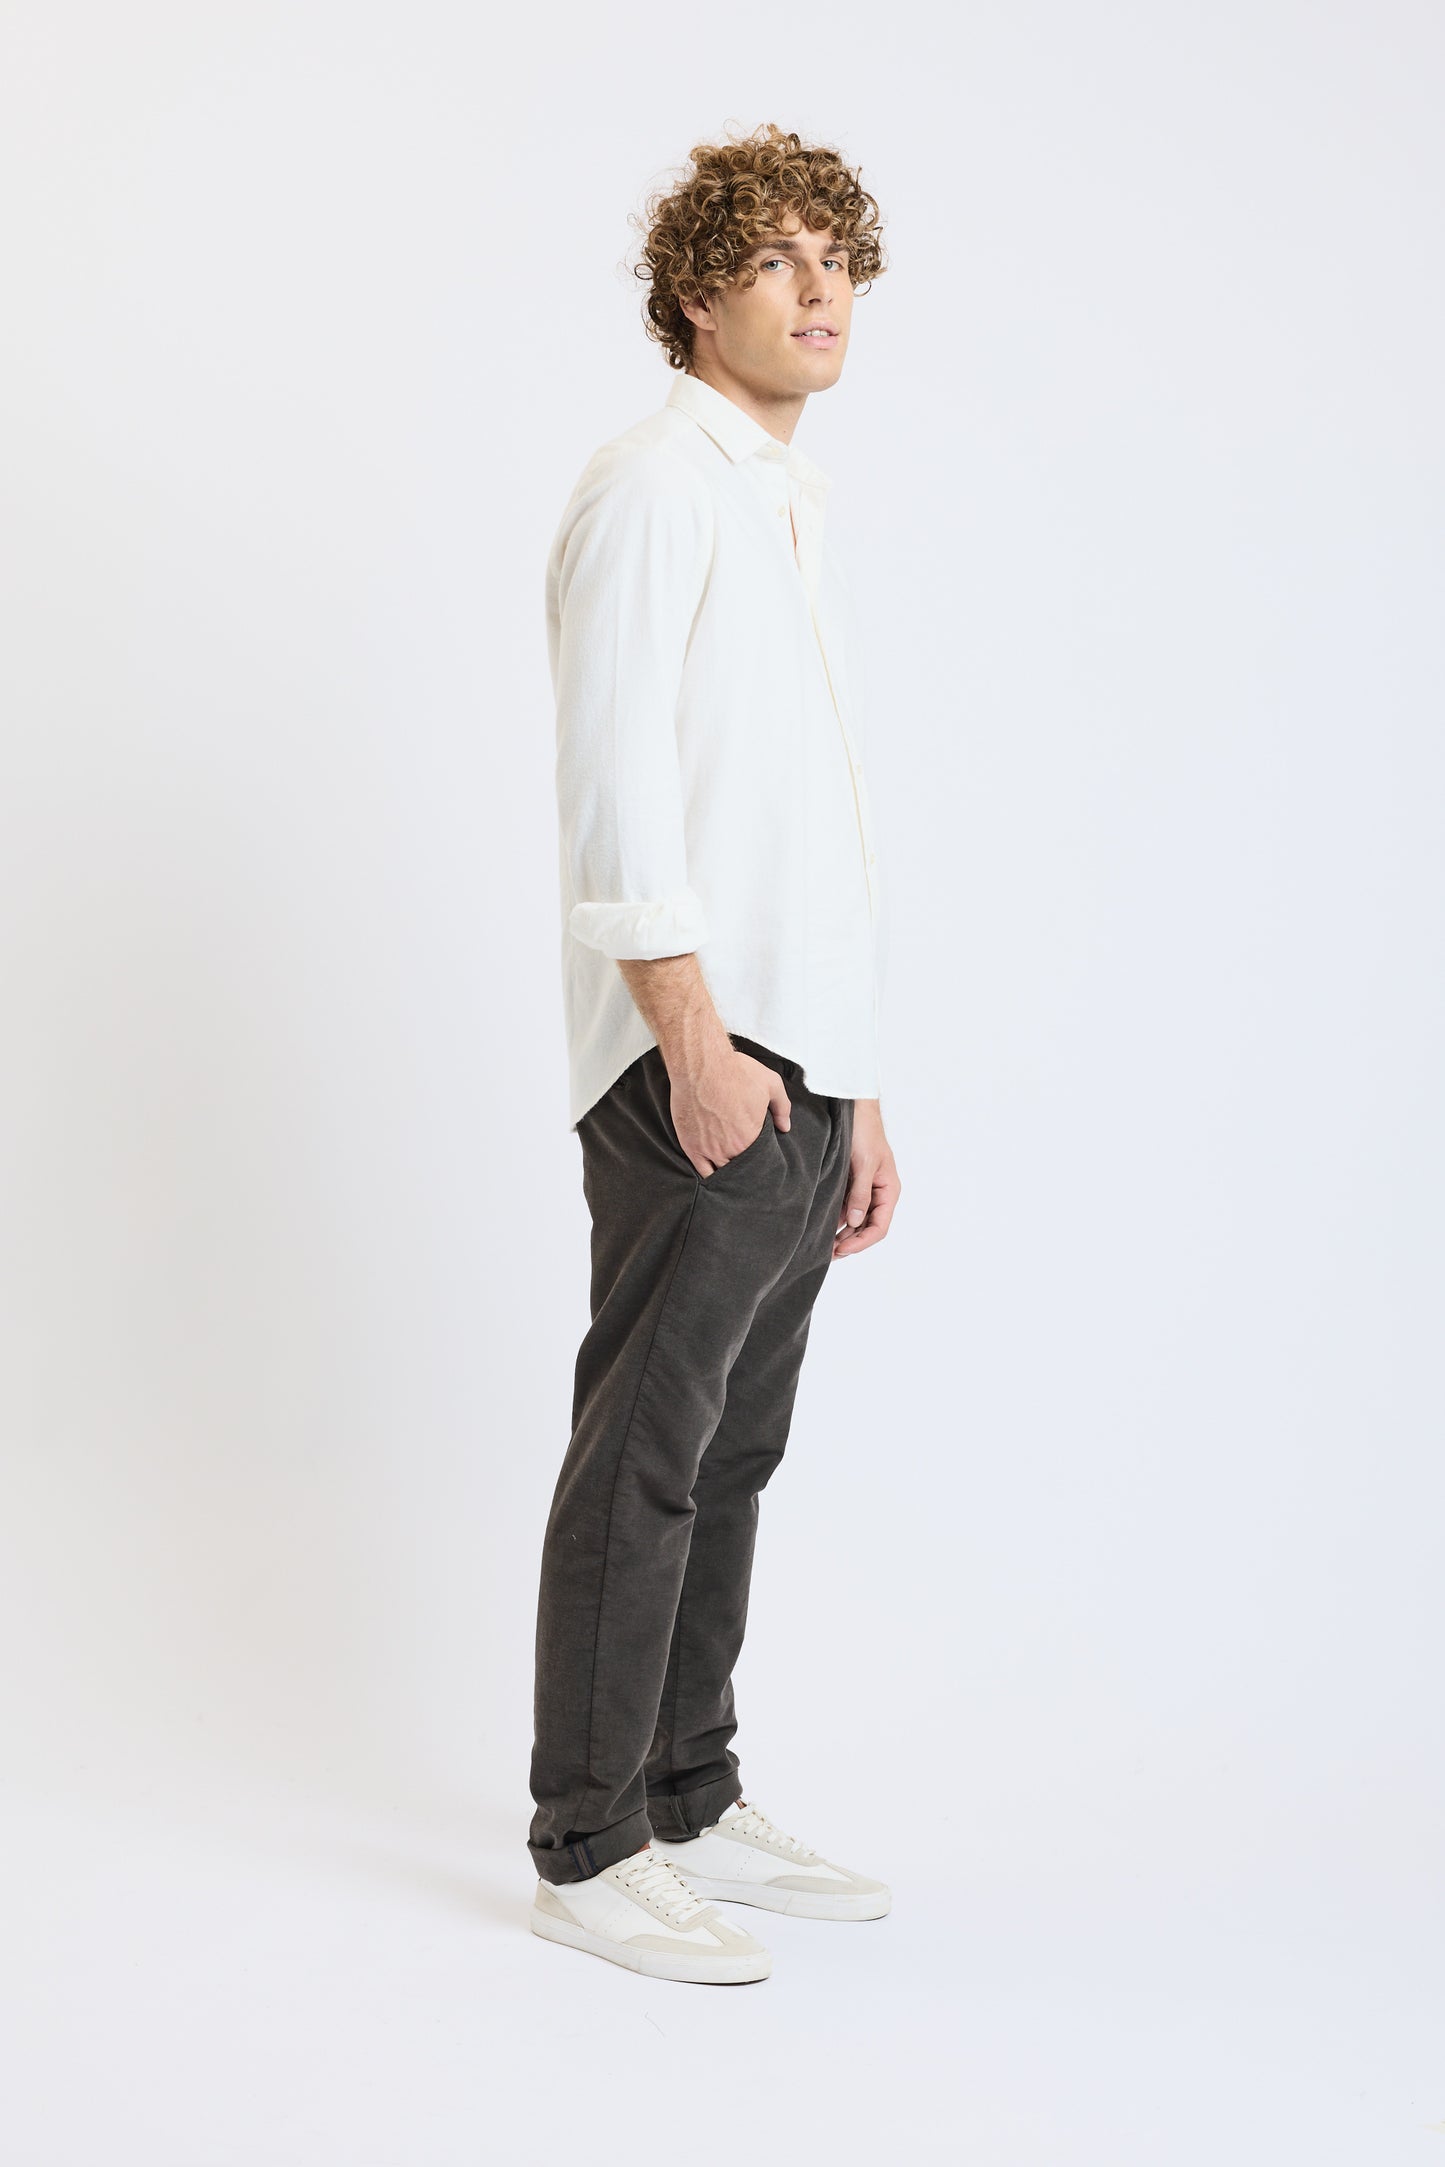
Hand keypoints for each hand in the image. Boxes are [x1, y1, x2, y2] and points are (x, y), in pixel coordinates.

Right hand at [670, 1050, 791, 1178]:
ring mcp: (709, 1150)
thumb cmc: (735, 1071)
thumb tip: (785, 1126)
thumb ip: (782, 1107)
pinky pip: (702, 1171)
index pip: (759, 1160)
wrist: (700, 1065)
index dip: (761, 1159)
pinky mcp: (690, 1146)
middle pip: (741, 1169)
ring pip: (722, 1173)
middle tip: (747, 1164)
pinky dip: (709, 1176)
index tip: (760, 1156)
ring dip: (728, 1173)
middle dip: (746, 1169)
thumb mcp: (770, 1083)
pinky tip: (714, 1176)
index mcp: (751, 1138)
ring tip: (732, 1172)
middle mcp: (730, 1149)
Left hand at [833, 1098, 898, 1258]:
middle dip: (850, 1242)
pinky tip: (822, 1226)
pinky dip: (836, 1219)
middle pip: (867, 1228)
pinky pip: (845, 1207)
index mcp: (889, 1190)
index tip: (841, 1249)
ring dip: (842, 1233)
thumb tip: (853, 1222)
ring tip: (822, 1246)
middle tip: (827, 1254)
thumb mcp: (863, 1164)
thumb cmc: (864, 1132)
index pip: (879, 1227)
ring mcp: (865, 1189)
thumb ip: (859, 1194)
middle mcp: (879, 1193)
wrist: (853, 1108)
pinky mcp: (851, 1183)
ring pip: (855, 1220)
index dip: (861, 1242)